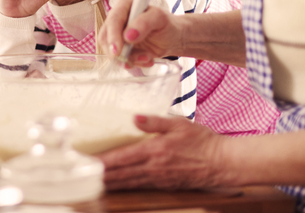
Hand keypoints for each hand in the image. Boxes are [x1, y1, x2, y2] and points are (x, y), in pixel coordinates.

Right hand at [96, 0, 181, 65]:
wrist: (172, 38)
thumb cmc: (166, 24)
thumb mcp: (160, 19)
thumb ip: (144, 23)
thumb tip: (127, 36)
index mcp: (125, 5)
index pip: (113, 20)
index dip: (113, 36)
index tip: (118, 51)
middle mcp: (117, 19)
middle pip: (105, 37)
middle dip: (117, 52)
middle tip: (130, 62)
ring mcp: (117, 34)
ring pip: (110, 50)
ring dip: (128, 59)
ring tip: (147, 57)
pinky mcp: (121, 48)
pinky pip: (119, 59)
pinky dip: (133, 63)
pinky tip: (147, 59)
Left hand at [97, 115, 225, 189]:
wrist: (222, 163)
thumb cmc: (202, 141)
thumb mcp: (179, 124)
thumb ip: (156, 121)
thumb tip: (135, 117)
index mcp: (155, 151)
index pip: (122, 158)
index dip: (103, 161)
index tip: (87, 161)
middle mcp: (153, 167)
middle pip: (120, 174)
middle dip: (100, 175)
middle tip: (81, 174)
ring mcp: (158, 179)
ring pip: (128, 183)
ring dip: (110, 184)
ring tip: (92, 182)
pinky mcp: (164, 185)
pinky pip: (139, 187)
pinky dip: (124, 187)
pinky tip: (116, 186)